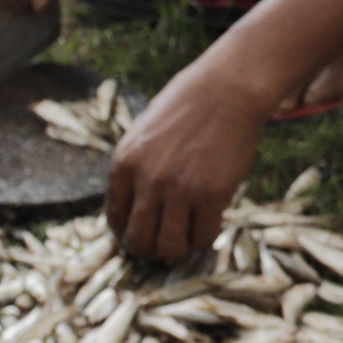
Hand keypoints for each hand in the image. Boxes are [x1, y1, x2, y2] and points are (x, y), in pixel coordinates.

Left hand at [103, 36, 273, 263]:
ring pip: (169, 247)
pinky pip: (202, 237)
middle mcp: (147, 180)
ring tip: (182, 244)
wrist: (227, 91)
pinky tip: (206, 227)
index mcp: (124, 163)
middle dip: (147, 251)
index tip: (138, 237)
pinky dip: (202, 241)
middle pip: (138, 240)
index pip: (115, 219)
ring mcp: (180, 190)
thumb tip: (131, 208)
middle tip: (159, 249)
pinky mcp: (211, 196)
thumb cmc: (186, 108)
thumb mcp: (143, 134)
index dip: (126, 234)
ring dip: (174, 252)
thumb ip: (134, 169)